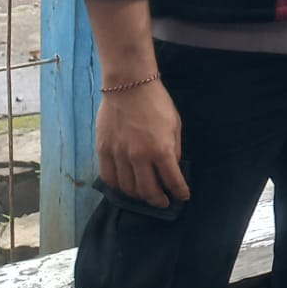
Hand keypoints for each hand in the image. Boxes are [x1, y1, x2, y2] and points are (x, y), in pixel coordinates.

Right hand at [95, 82, 188, 207]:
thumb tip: (172, 167)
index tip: (183, 197)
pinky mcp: (104, 151)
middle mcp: (139, 157)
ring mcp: (119, 155)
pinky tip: (125, 186)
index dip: (180, 192)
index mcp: (161, 150)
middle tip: (163, 202)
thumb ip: (174, 149)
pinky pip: (109, 178)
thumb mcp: (175, 124)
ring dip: (138, 196)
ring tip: (145, 195)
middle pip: (148, 191)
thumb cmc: (156, 102)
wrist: (128, 85)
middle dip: (159, 200)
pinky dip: (118, 187)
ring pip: (128, 188)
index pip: (172, 181)